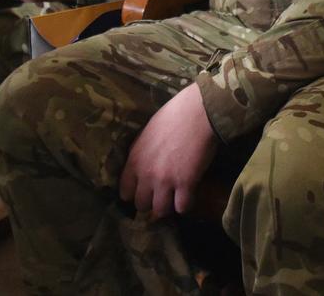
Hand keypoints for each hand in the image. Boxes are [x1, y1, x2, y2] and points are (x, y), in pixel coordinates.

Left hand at [119, 83, 218, 218]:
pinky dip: (186, 204)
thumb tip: (143, 167)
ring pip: (161, 211)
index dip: (135, 194)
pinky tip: (189, 194)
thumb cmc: (173, 115)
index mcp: (134, 160)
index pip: (125, 192)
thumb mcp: (147, 134)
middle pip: (142, 205)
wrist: (198, 112)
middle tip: (162, 195)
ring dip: (169, 206)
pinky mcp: (186, 184)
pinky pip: (182, 207)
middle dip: (152, 202)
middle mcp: (146, 174)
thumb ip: (141, 154)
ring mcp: (165, 181)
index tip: (145, 191)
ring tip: (176, 198)